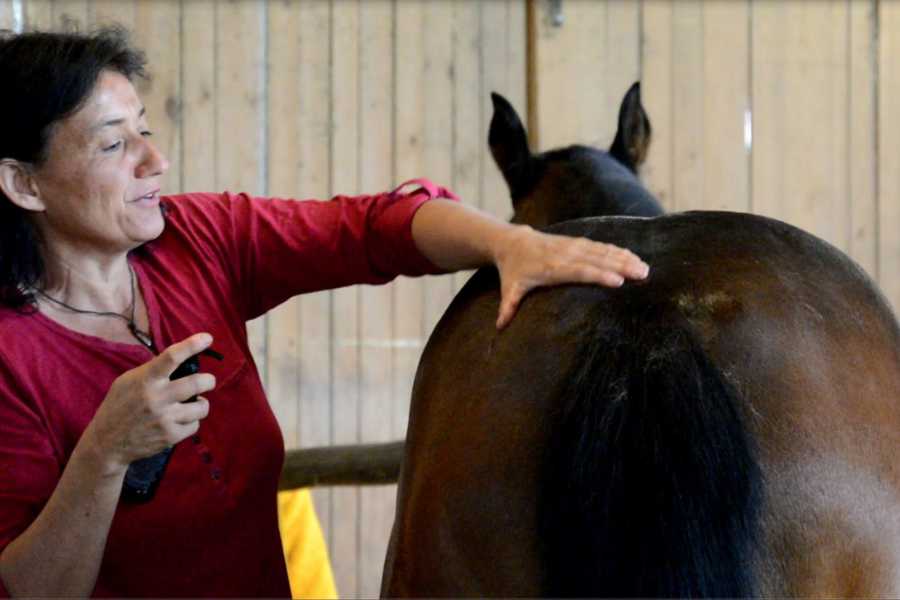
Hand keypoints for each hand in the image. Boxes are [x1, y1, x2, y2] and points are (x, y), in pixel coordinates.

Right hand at [83, 333, 216, 473]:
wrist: (106, 443)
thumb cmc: (120, 406)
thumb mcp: (128, 381)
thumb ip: (152, 371)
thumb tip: (181, 359)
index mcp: (146, 379)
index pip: (172, 357)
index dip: (192, 345)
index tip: (208, 338)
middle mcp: (157, 398)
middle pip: (197, 383)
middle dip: (209, 380)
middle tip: (208, 381)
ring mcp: (165, 419)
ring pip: (202, 407)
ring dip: (201, 404)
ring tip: (192, 403)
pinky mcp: (170, 436)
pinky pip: (195, 425)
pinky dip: (191, 421)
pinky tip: (180, 420)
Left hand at [492, 225, 648, 329]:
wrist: (514, 242)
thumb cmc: (514, 270)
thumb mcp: (510, 288)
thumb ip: (507, 307)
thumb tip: (499, 327)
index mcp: (552, 267)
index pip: (579, 271)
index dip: (599, 275)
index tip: (618, 281)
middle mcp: (566, 254)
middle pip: (598, 260)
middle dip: (621, 266)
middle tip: (642, 274)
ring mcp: (574, 246)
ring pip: (604, 251)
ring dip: (625, 258)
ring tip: (645, 268)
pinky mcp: (579, 242)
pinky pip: (602, 246)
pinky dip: (619, 250)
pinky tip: (634, 256)